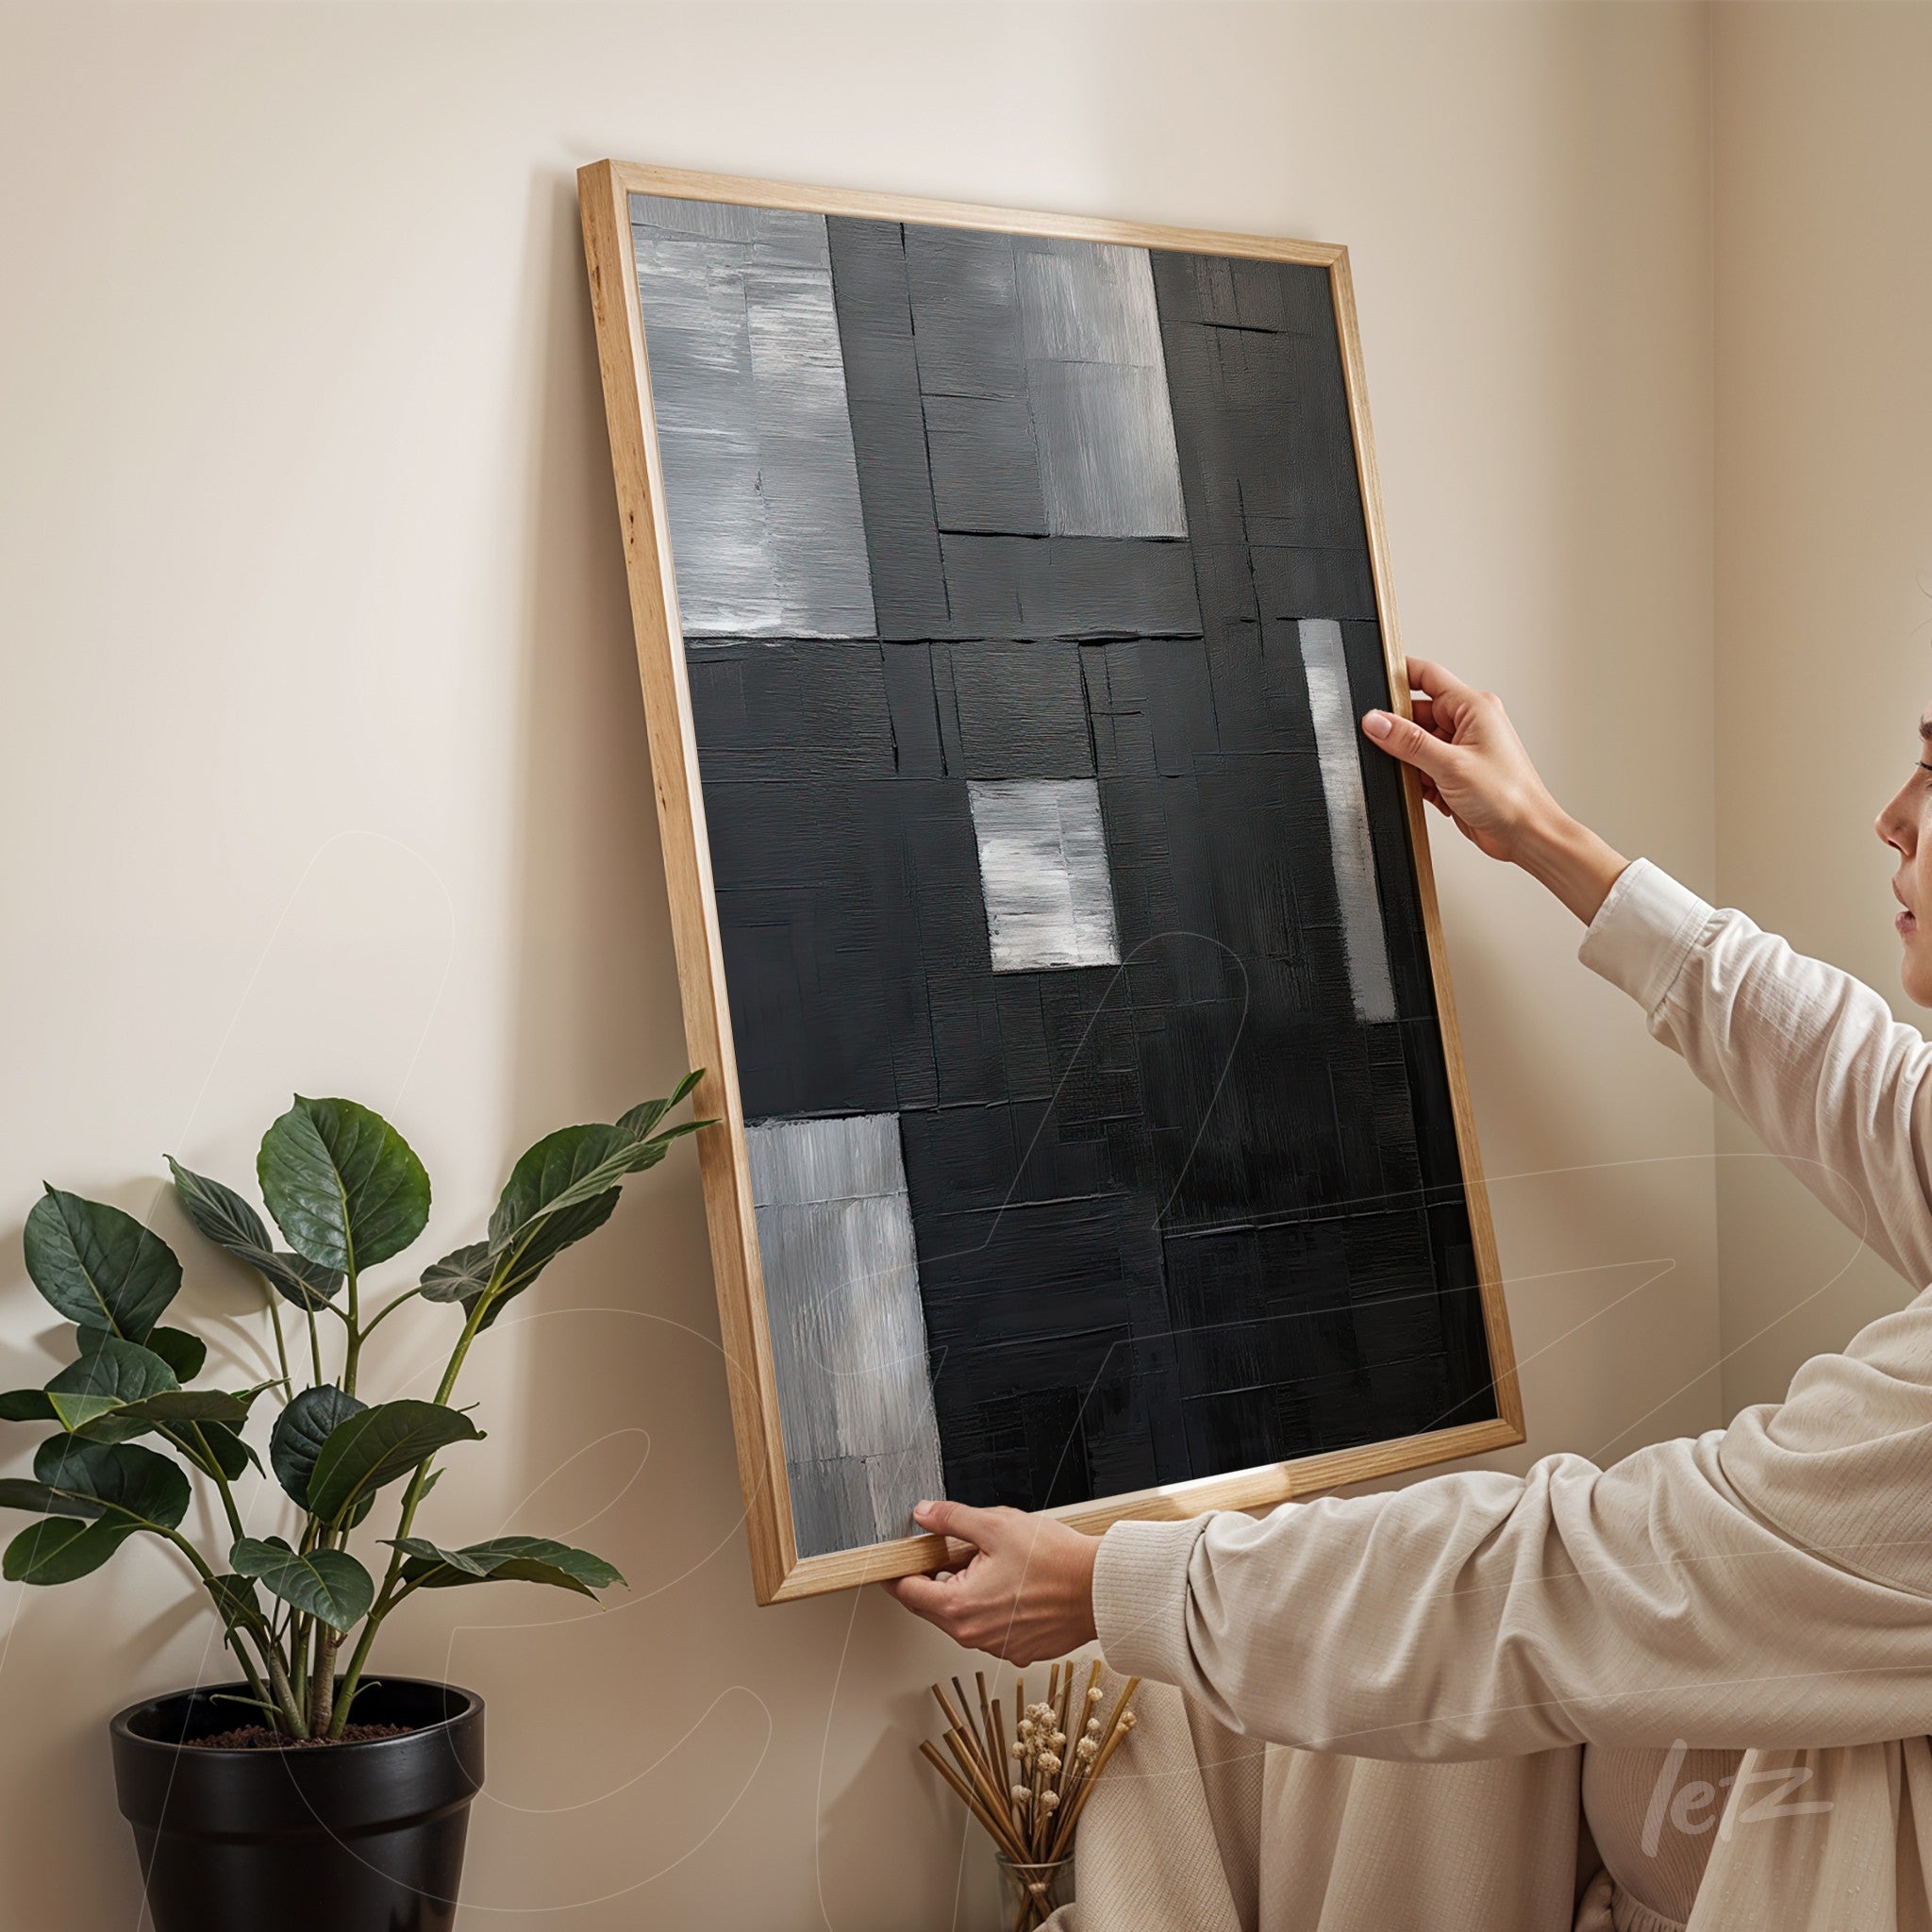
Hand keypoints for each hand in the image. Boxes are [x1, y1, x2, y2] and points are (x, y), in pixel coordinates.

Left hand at [881, 1500, 1099, 1663]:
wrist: (1100, 1588)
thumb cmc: (1055, 1560)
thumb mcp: (996, 1525)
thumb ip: (952, 1519)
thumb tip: (925, 1514)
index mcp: (959, 1606)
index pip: (908, 1592)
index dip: (898, 1571)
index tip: (895, 1561)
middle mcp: (973, 1635)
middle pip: (933, 1607)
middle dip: (936, 1578)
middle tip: (951, 1551)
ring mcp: (997, 1647)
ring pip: (963, 1618)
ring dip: (965, 1593)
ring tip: (991, 1564)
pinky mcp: (1020, 1650)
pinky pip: (991, 1629)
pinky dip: (991, 1608)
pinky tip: (1011, 1585)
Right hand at [1361, 657, 1627, 923]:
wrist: (1525, 835)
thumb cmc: (1509, 797)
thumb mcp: (1450, 765)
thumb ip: (1409, 741)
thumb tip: (1376, 722)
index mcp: (1473, 707)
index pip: (1427, 676)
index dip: (1399, 675)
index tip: (1372, 684)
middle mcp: (1468, 724)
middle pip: (1416, 714)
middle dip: (1400, 733)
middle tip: (1389, 748)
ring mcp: (1461, 749)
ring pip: (1416, 745)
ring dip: (1410, 762)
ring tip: (1420, 778)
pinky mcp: (1454, 773)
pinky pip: (1422, 768)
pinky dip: (1418, 781)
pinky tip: (1428, 792)